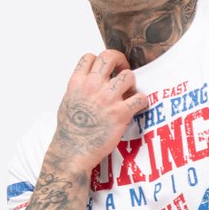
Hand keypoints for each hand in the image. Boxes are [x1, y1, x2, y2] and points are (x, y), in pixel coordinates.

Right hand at [50, 50, 150, 173]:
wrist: (73, 152)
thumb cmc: (69, 133)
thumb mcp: (67, 103)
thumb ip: (79, 90)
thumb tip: (86, 87)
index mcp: (77, 82)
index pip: (90, 57)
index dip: (100, 61)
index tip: (106, 71)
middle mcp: (92, 86)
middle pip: (110, 57)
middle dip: (120, 61)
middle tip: (123, 73)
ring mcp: (107, 98)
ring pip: (128, 75)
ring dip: (132, 84)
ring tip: (129, 95)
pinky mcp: (121, 113)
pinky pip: (140, 98)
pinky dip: (142, 101)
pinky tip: (138, 107)